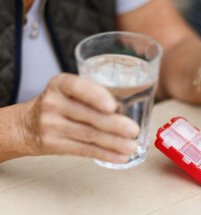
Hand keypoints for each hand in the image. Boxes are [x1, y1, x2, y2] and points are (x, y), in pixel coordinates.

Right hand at [22, 73, 139, 162]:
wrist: (25, 125)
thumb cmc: (58, 105)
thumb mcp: (67, 92)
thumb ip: (90, 96)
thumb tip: (129, 110)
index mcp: (60, 84)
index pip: (78, 87)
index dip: (95, 96)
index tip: (112, 106)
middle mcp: (53, 103)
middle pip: (88, 115)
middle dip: (114, 125)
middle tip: (134, 130)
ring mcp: (51, 125)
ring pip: (88, 135)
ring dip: (114, 143)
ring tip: (132, 146)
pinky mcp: (53, 144)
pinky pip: (83, 150)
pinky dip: (104, 154)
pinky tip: (120, 157)